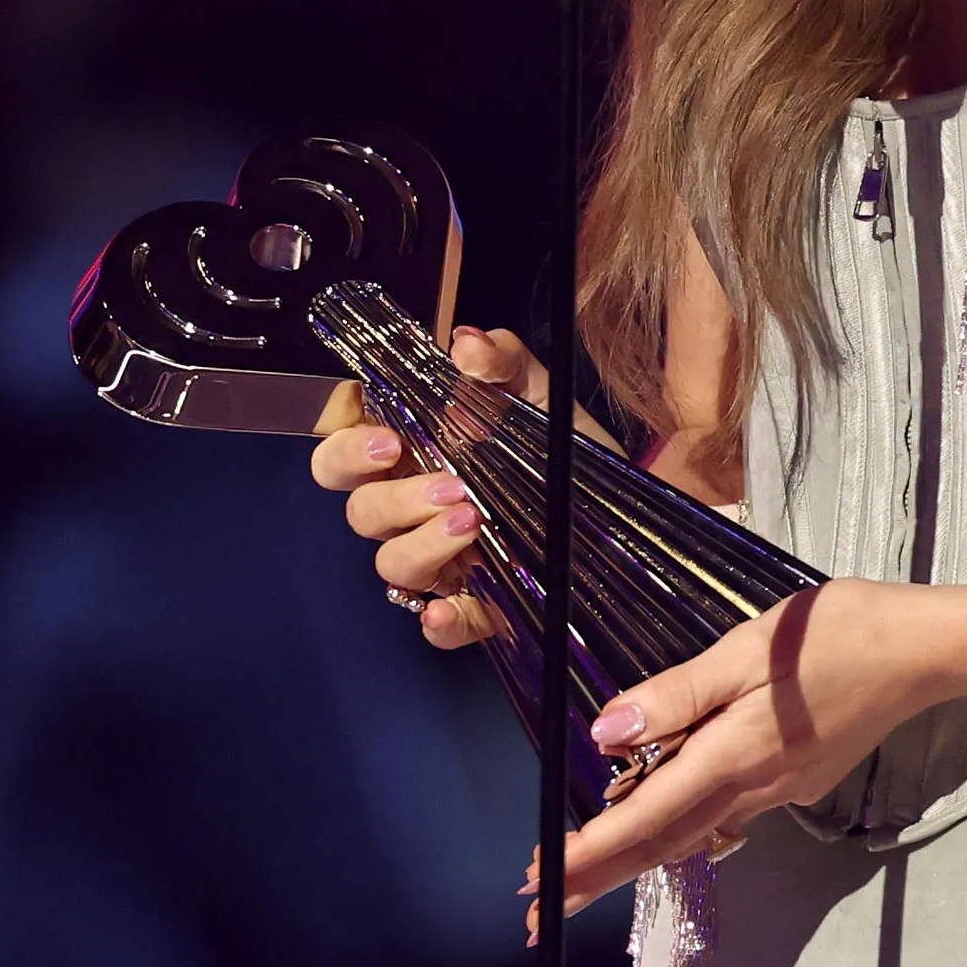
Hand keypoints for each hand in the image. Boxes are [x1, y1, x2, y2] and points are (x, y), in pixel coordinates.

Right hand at [308, 327, 550, 648]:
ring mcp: (441, 559)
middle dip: (385, 496)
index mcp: (413, 448)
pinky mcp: (478, 604)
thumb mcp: (538, 391)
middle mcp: (414, 507)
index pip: (343, 441)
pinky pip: (441, 623)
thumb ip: (500, 361)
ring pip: (391, 563)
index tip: (383, 430)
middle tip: (438, 480)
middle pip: (358, 507)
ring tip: (473, 518)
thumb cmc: (561, 441)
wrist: (623, 500)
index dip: (343, 437)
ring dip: (421, 543)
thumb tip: (467, 343)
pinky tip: (452, 610)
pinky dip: (440, 621)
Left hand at [558, 580, 965, 909]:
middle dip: (600, 876)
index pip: (646, 815)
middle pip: (662, 843)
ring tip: (587, 876)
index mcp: (733, 753)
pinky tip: (667, 827)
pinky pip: (725, 815)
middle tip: (541, 912)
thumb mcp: (749, 647)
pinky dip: (681, 831)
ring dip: (636, 857)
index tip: (543, 880)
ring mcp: (779, 790)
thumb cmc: (837, 634)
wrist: (922, 652)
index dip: (591, 850)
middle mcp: (752, 787)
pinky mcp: (798, 780)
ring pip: (692, 833)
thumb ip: (678, 694)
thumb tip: (608, 734)